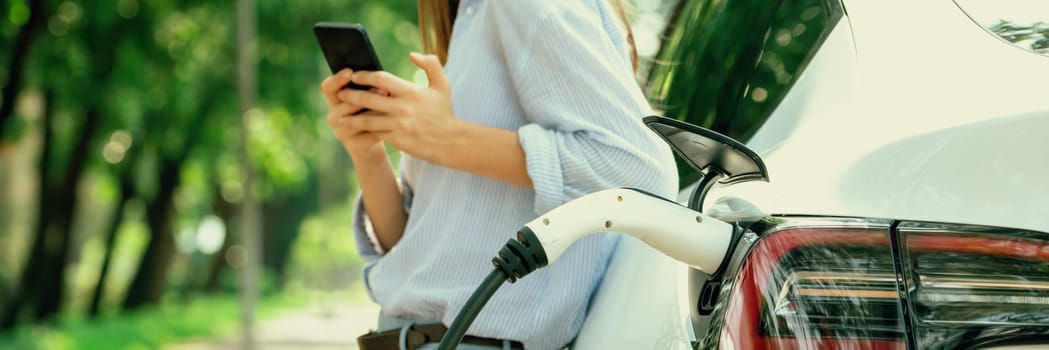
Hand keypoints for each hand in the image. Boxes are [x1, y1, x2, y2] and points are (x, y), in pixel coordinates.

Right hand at [321, 68, 386, 158]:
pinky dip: (380, 125)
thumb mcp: (368, 99)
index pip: (328, 87)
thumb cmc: (372, 113)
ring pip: (358, 117)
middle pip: (345, 102)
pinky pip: (368, 131)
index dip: (337, 79)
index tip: (350, 72)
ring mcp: (341, 131)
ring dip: (375, 109)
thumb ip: (367, 88)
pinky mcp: (353, 143)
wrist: (372, 142)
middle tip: (383, 88)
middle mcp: (334, 115)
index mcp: (334, 100)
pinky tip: (392, 121)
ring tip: (390, 103)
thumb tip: (378, 76)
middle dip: (364, 93)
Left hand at [336, 53, 460, 161]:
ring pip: (368, 120)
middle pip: (369, 99)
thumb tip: (412, 54)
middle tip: (341, 93)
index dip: (365, 76)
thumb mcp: (442, 85)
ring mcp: (399, 125)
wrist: (450, 142)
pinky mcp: (397, 140)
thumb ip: (430, 64)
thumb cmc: (444, 112)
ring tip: (339, 117)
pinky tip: (356, 131)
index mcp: (411, 92)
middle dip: (352, 95)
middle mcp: (403, 108)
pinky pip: (376, 133)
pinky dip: (365, 132)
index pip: (382, 79)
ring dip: (351, 118)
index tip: (354, 75)